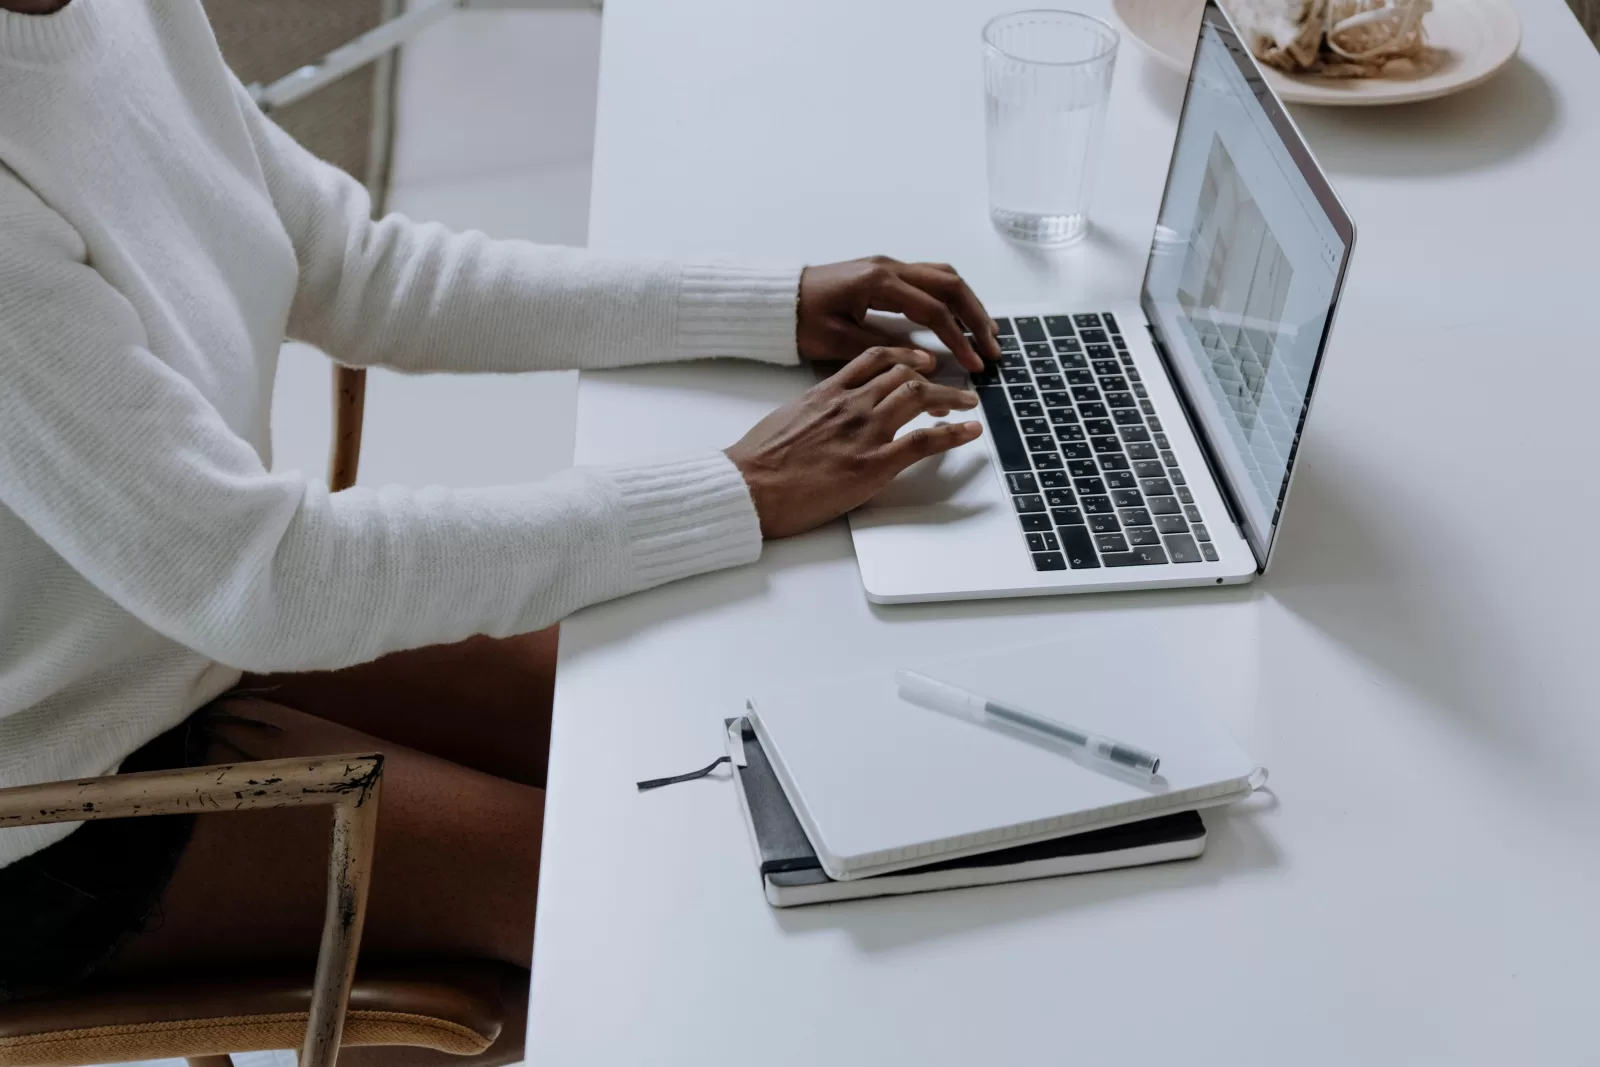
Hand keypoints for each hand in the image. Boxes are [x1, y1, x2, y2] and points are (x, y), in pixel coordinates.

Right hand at [726, 346, 982, 538]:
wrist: (748, 486)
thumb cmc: (757, 461)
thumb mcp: (786, 419)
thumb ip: (814, 411)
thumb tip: (826, 416)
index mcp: (827, 392)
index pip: (875, 360)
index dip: (905, 357)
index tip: (919, 362)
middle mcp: (850, 404)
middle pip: (904, 375)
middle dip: (934, 377)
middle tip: (952, 387)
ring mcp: (864, 432)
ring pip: (919, 397)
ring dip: (951, 398)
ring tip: (968, 402)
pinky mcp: (873, 464)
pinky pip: (924, 441)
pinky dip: (953, 433)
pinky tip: (970, 431)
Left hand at [797, 256, 1001, 371]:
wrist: (777, 300)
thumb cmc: (801, 321)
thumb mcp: (838, 342)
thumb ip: (884, 348)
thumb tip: (927, 360)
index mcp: (879, 283)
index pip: (934, 310)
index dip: (959, 339)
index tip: (975, 364)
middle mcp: (889, 267)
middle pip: (950, 285)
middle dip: (976, 317)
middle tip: (993, 347)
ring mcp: (888, 265)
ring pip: (943, 276)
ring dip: (969, 303)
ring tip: (986, 332)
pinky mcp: (885, 272)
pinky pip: (930, 278)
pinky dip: (951, 296)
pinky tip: (960, 318)